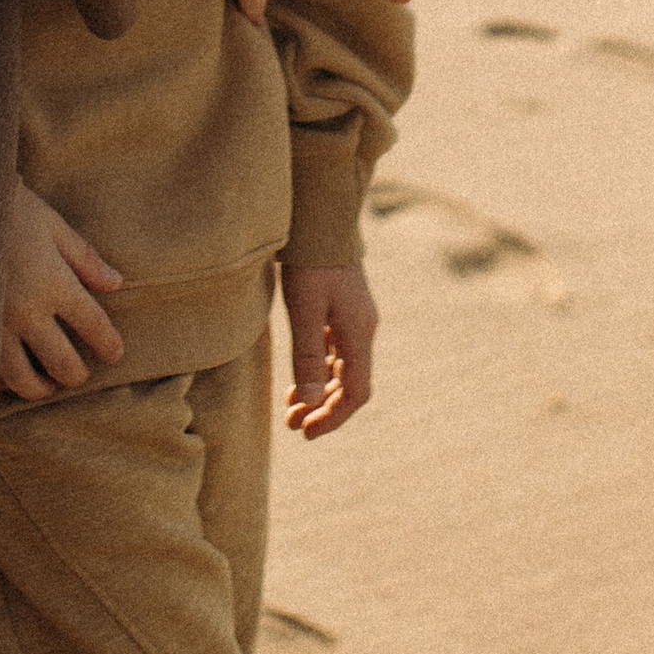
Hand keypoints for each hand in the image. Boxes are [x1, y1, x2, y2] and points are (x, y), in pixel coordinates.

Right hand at [0, 182, 126, 401]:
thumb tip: (115, 283)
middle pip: (63, 363)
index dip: (109, 345)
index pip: (94, 326)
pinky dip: (1, 382)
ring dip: (40, 387)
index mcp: (55, 284)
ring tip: (45, 384)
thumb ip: (84, 259)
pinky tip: (7, 377)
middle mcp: (28, 312)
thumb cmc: (7, 209)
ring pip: (23, 379)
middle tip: (79, 373)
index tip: (113, 353)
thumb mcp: (52, 226)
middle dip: (76, 374)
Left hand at [282, 262, 377, 437]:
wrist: (320, 220)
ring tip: (291, 411)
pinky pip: (334, 353)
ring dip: (319, 394)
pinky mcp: (341, 310)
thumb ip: (308, 357)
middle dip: (324, 410)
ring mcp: (353, 320)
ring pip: (341, 370)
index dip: (333, 418)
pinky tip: (299, 381)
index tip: (307, 433)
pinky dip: (318, 372)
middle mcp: (362, 331)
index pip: (355, 393)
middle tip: (294, 427)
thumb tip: (311, 404)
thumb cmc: (310, 264)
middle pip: (350, 386)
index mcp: (358, 334)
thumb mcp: (305, 311)